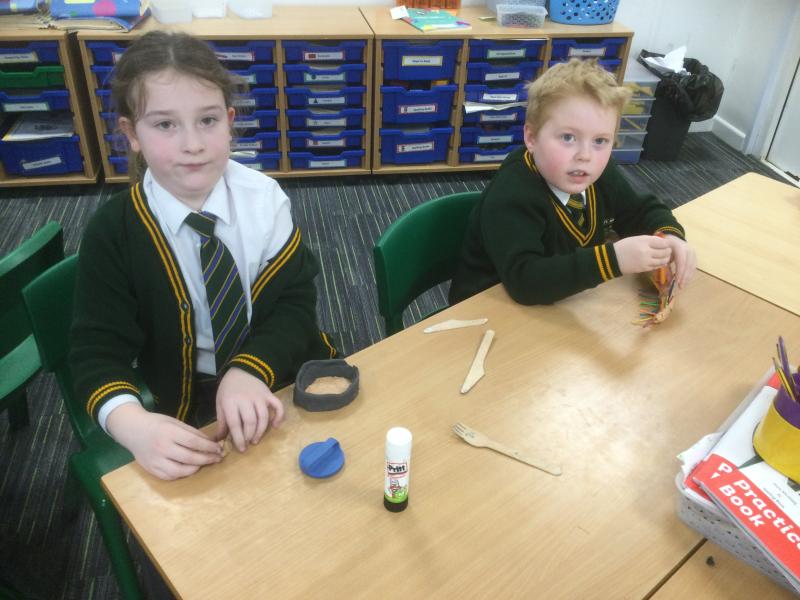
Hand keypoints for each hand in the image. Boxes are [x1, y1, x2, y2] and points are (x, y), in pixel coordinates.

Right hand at [106, 403, 221, 479]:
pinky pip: (170, 476)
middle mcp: (162, 448)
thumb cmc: (156, 423)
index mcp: (169, 432)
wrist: (131, 430)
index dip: (209, 447)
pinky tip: (189, 469)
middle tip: (217, 458)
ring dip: (196, 468)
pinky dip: (182, 474)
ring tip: (204, 463)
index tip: (219, 448)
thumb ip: (192, 432)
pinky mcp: (151, 469)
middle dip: (207, 459)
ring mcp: (155, 461)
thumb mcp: (174, 422)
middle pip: (189, 458)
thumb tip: (210, 442)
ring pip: (180, 471)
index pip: (194, 442)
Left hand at [214, 367, 284, 452]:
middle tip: (248, 444)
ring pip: (263, 417)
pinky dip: (279, 416)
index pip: (235, 424)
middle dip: (249, 436)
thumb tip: (217, 440)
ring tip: (256, 439)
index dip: (238, 438)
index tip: (241, 448)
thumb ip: (221, 422)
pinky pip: (277, 406)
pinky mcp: (269, 395)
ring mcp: (259, 397)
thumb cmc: (228, 389)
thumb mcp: (220, 403)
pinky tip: (276, 426)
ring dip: (261, 431)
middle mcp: (246, 400)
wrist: (242, 370)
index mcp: (230, 402)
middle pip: (250, 422)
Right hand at [613, 235, 671, 274]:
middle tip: (668, 250)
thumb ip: (649, 240)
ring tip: (665, 257)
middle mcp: (647, 251)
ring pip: (662, 260)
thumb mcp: (636, 238)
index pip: (663, 243)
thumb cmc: (624, 246)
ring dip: (666, 258)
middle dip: (668, 251)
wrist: (613, 259)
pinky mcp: (644, 269)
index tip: (667, 244)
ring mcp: (646, 261)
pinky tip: (659, 262)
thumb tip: (662, 242)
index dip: (667, 243)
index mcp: (644, 241)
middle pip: (665, 252)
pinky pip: (657, 266)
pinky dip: (660, 264)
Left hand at [663, 234, 696, 288]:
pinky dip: (690, 274)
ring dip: (688, 277)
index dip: (680, 271)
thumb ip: (664, 264)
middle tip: (680, 286)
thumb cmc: (665, 246)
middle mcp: (688, 249)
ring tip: (682, 285)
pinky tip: (686, 281)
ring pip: (692, 266)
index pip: (682, 261)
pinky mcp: (694, 256)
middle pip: (689, 265)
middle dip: (685, 276)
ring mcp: (693, 252)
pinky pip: (693, 266)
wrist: (672, 237)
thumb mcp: (662, 253)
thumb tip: (668, 279)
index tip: (677, 281)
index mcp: (679, 247)